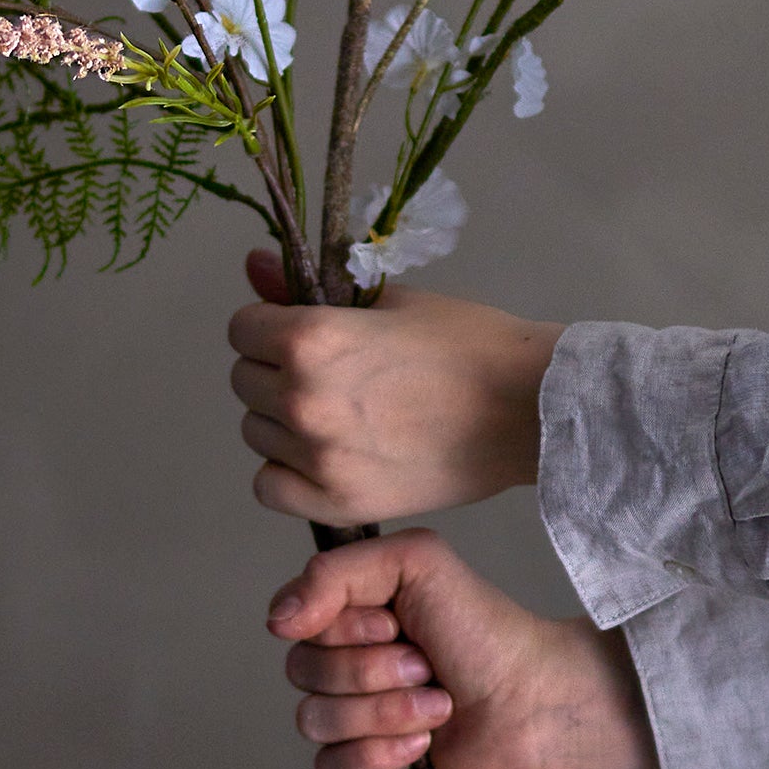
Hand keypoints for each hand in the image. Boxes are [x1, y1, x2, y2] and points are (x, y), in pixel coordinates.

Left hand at [229, 245, 562, 523]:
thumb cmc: (467, 342)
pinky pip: (270, 488)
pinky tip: (327, 457)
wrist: (526, 410)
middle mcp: (300, 398)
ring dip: (283, 421)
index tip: (304, 332)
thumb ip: (308, 291)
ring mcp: (316, 457)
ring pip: (256, 434)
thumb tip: (254, 265)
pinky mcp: (337, 503)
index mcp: (310, 338)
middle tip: (330, 373)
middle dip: (275, 370)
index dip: (270, 326)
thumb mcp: (389, 300)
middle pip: (244, 381)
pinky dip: (289, 472)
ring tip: (338, 415)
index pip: (242, 330)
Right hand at [266, 528, 656, 768]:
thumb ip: (335, 571)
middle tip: (427, 665)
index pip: (293, 622)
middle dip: (373, 670)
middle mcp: (340, 667)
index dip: (341, 628)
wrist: (530, 699)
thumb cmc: (480, 626)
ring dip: (386, 712)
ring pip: (315, 721)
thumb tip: (275, 621)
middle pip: (301, 672)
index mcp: (345, 617)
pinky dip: (378, 756)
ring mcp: (350, 723)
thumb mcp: (415, 562)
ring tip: (438, 706)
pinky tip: (421, 747)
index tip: (395, 624)